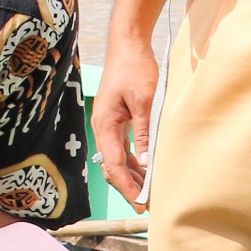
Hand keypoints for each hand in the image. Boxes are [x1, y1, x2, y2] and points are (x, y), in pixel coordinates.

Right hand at [92, 31, 158, 208]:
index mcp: (105, 123)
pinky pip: (123, 147)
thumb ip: (144, 131)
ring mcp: (108, 123)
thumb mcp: (144, 101)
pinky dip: (133, 162)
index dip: (127, 186)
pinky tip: (146, 171)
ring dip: (131, 176)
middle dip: (127, 186)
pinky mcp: (117, 119)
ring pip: (118, 159)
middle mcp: (102, 126)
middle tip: (146, 205)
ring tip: (148, 193)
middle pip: (112, 165)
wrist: (128, 44)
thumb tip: (147, 161)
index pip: (114, 164)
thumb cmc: (135, 68)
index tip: (140, 202)